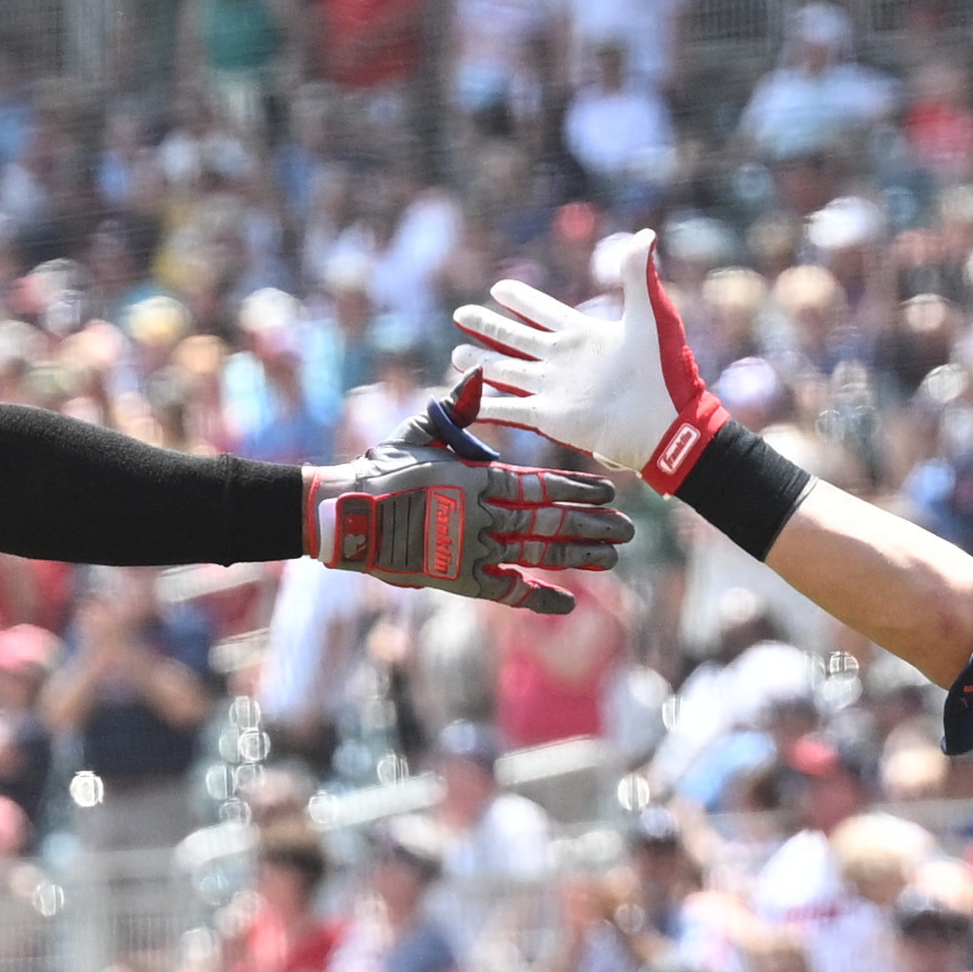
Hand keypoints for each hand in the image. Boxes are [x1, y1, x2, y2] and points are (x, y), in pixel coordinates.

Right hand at [307, 434, 626, 612]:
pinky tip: (567, 601)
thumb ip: (456, 408)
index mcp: (476, 478)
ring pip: (537, 554)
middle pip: (549, 521)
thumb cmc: (381, 469)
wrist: (344, 515)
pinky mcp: (459, 579)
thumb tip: (480, 370)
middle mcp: (481, 516)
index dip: (578, 488)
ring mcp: (472, 549)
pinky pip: (507, 590)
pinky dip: (538, 597)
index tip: (609, 490)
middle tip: (629, 528)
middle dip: (592, 524)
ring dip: (578, 555)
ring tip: (613, 555)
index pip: (540, 484)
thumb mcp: (420, 432)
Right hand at [451, 230, 723, 488]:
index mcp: (583, 334)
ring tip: (455, 354)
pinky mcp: (548, 416)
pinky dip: (484, 402)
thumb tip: (645, 233)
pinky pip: (509, 407)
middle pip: (515, 338)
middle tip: (461, 314)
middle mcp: (562, 359)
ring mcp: (553, 388)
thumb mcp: (651, 316)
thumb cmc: (663, 371)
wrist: (665, 425)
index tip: (499, 287)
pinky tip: (462, 397)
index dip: (523, 300)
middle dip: (488, 326)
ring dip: (479, 362)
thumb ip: (638, 276)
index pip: (544, 311)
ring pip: (505, 370)